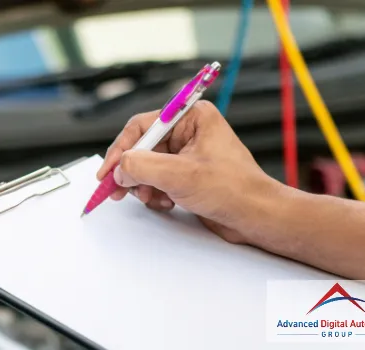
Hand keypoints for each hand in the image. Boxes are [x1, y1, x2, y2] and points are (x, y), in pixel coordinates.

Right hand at [96, 100, 285, 243]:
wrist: (256, 217)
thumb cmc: (233, 189)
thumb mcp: (179, 175)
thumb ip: (141, 167)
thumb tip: (119, 168)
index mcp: (192, 117)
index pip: (142, 126)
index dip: (121, 149)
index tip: (108, 172)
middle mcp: (189, 131)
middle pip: (143, 147)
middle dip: (131, 171)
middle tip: (117, 191)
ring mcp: (189, 154)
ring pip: (148, 166)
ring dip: (143, 185)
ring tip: (150, 199)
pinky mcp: (188, 175)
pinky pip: (158, 179)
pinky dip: (155, 192)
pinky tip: (165, 203)